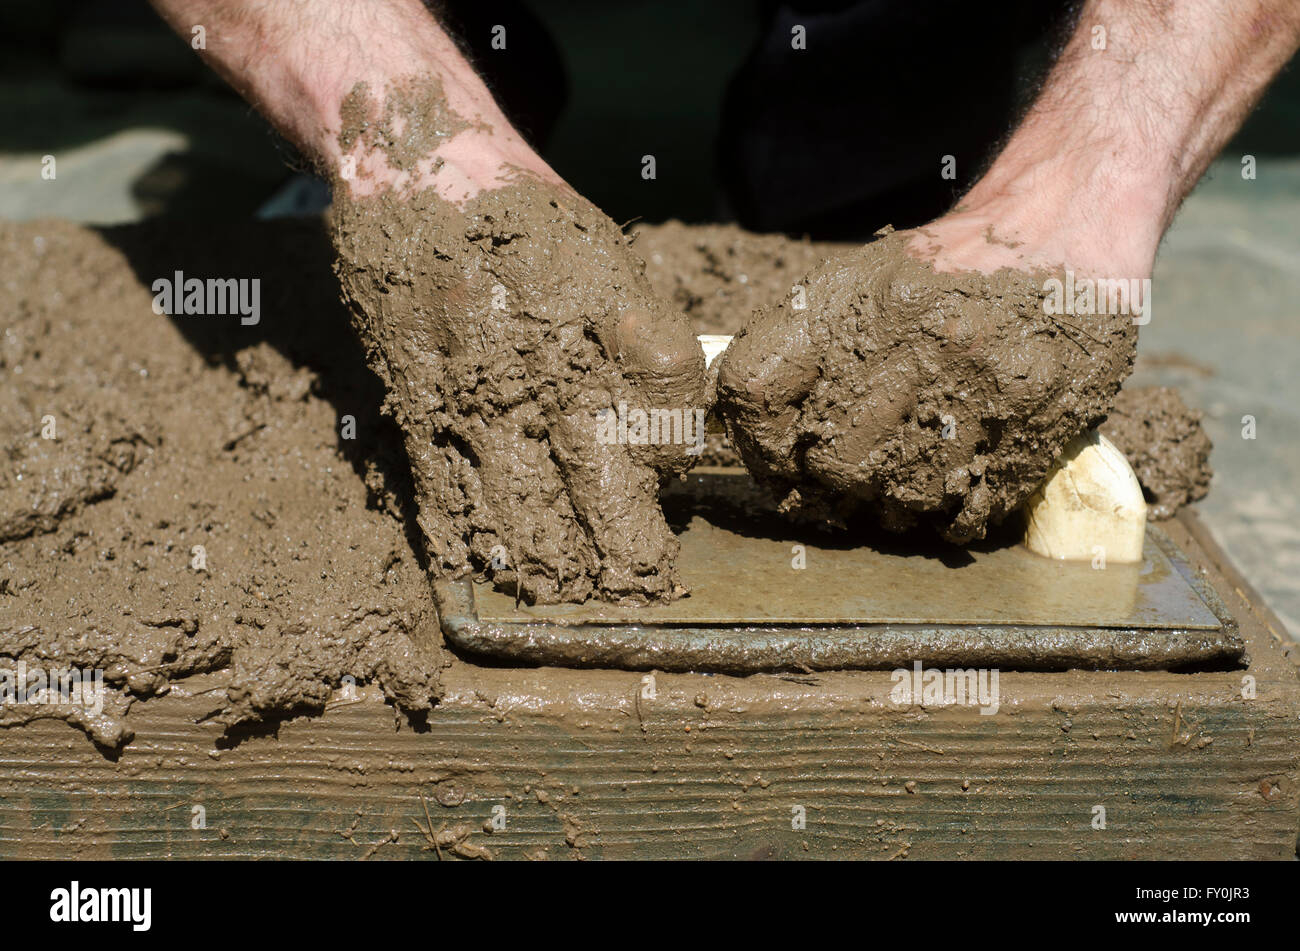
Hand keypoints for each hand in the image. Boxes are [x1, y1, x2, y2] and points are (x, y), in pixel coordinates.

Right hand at [333, 174, 706, 603]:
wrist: (420, 169)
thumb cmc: (528, 219)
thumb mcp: (608, 258)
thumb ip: (643, 342)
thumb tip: (666, 433)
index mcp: (607, 309)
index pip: (670, 401)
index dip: (676, 450)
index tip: (671, 474)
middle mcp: (546, 355)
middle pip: (600, 477)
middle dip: (624, 545)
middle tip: (642, 585)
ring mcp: (476, 387)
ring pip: (521, 502)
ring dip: (551, 562)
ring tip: (574, 595)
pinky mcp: (419, 403)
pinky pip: (444, 489)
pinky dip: (467, 540)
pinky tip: (487, 575)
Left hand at [714, 228, 1137, 542]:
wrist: (1061, 227)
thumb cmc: (945, 266)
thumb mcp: (861, 279)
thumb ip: (798, 346)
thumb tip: (735, 419)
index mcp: (854, 299)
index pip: (755, 388)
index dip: (754, 443)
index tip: (774, 464)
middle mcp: (916, 342)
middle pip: (831, 463)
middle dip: (832, 483)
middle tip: (847, 479)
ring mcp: (981, 386)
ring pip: (898, 497)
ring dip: (891, 504)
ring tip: (905, 472)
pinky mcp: (1034, 424)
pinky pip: (965, 510)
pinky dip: (948, 516)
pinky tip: (951, 490)